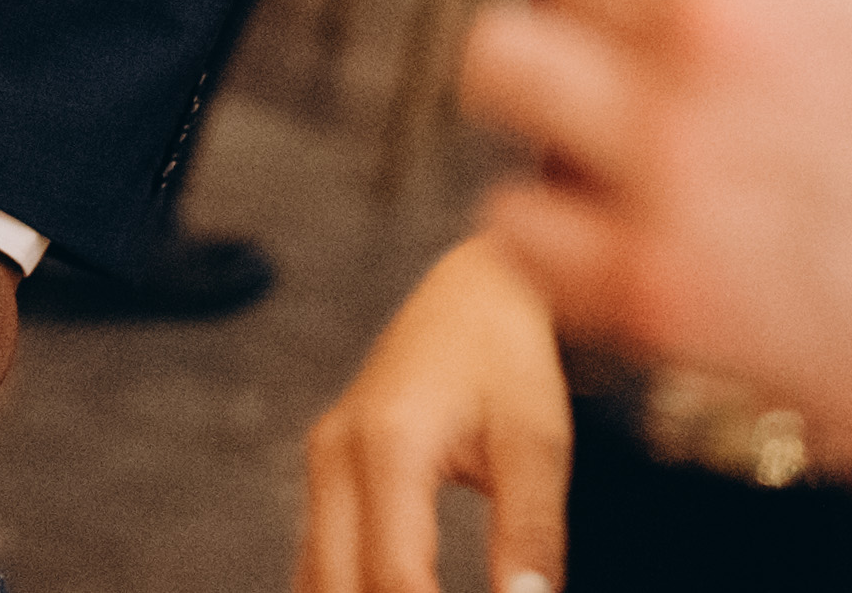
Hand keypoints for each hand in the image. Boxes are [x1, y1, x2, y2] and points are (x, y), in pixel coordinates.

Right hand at [296, 233, 567, 592]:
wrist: (475, 288)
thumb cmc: (511, 357)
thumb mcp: (537, 443)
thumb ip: (530, 537)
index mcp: (387, 445)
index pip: (397, 580)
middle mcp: (335, 457)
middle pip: (336, 590)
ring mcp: (322, 466)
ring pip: (314, 583)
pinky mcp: (327, 474)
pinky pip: (319, 563)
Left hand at [461, 0, 851, 555]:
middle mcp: (720, 9)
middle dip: (604, 11)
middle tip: (655, 64)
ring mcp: (682, 151)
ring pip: (505, 73)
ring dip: (554, 105)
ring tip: (613, 145)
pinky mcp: (669, 291)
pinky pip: (519, 231)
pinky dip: (554, 240)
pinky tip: (614, 247)